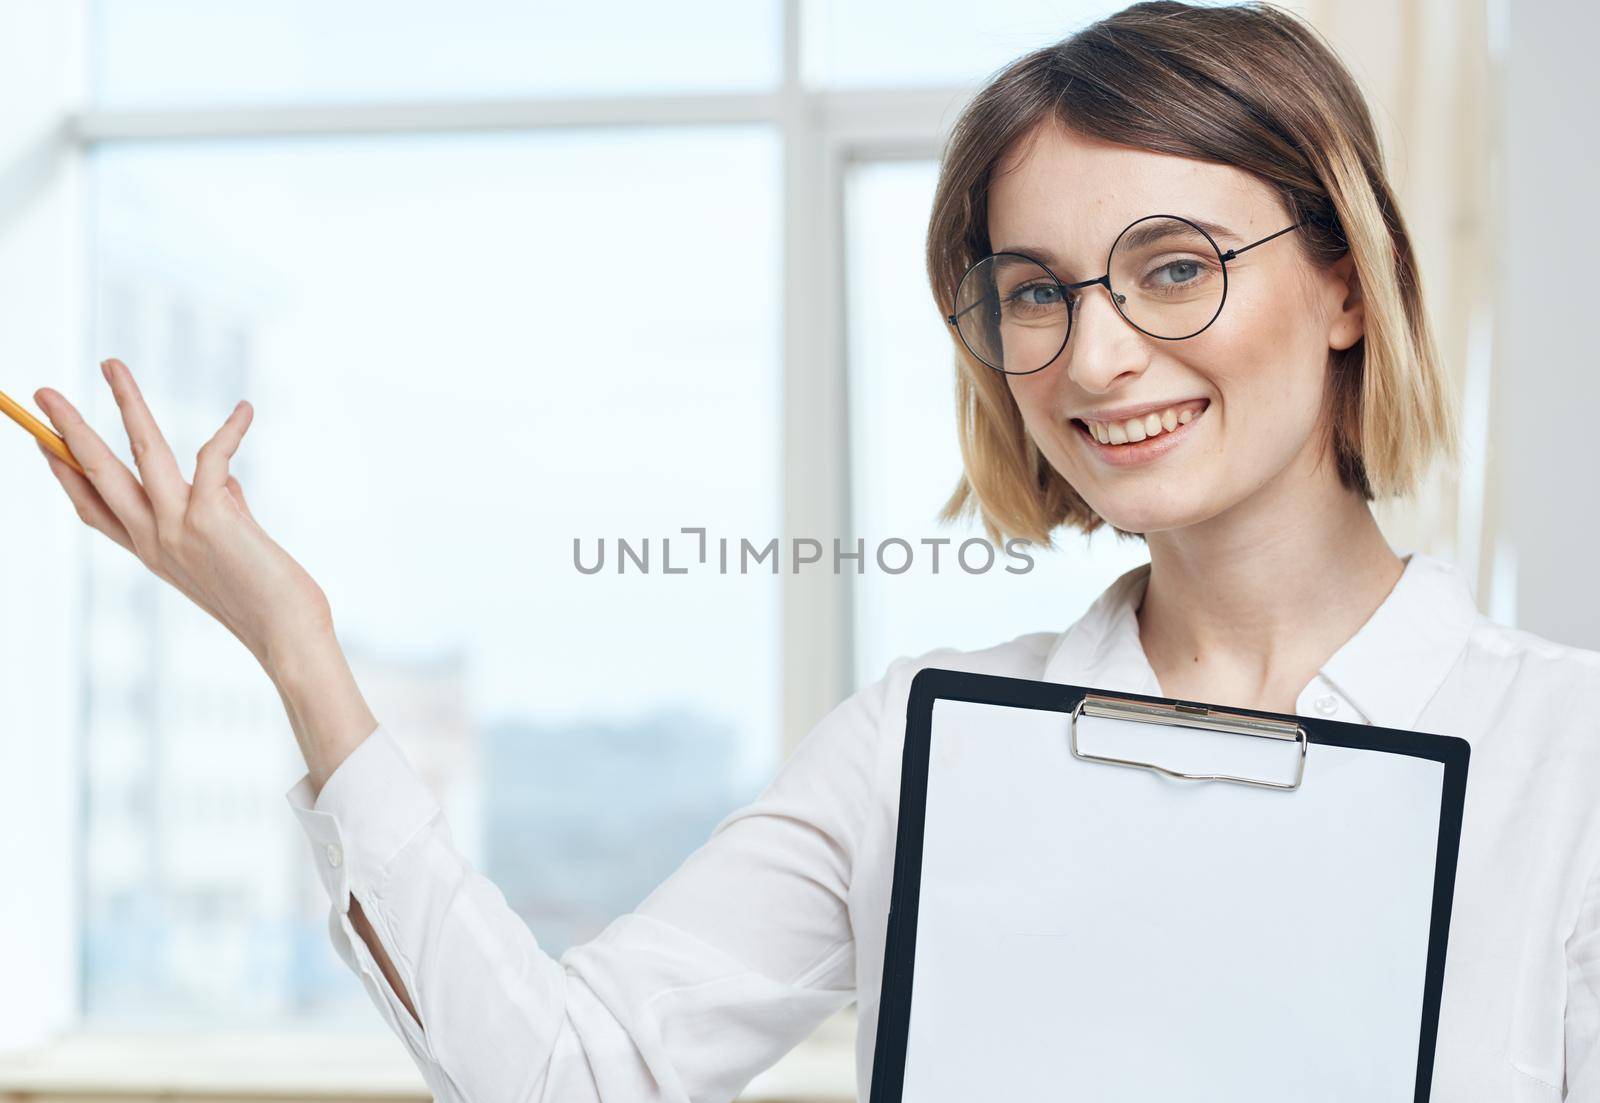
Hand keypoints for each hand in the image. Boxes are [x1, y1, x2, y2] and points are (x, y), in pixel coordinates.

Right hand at [34, 358, 334, 671]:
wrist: (287, 635)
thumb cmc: (268, 599)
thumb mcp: (231, 550)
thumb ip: (219, 510)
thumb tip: (222, 478)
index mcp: (151, 552)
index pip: (94, 508)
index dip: (66, 474)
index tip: (46, 443)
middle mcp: (153, 539)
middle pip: (97, 472)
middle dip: (66, 428)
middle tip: (39, 393)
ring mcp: (176, 527)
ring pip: (139, 450)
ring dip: (125, 402)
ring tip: (110, 364)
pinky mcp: (209, 517)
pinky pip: (213, 456)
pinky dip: (232, 430)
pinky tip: (246, 410)